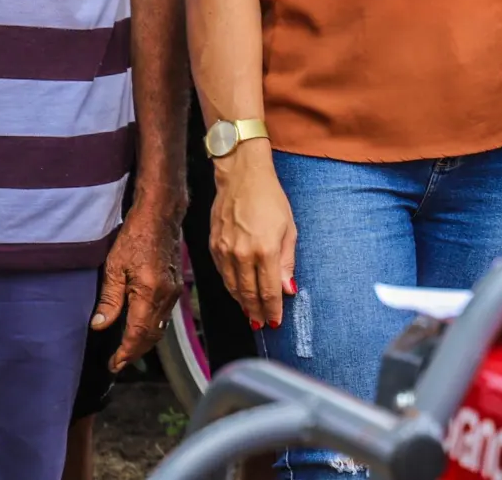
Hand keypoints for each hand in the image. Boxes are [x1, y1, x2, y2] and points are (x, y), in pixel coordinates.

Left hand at [94, 199, 183, 370]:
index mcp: (150, 293)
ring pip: (160, 326)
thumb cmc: (137, 235)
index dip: (126, 352)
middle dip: (135, 352)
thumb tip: (100, 324)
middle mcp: (166, 295)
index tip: (114, 364)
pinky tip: (141, 327)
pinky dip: (153, 327)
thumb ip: (109, 299)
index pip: (138, 333)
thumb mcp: (114, 267)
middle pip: (152, 334)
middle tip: (118, 363)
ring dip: (144, 341)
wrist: (161, 216)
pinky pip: (164, 314)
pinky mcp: (175, 284)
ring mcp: (173, 290)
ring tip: (127, 350)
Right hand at [209, 147, 295, 329]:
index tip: (275, 321)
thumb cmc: (270, 199)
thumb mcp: (289, 228)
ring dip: (242, 303)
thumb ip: (287, 261)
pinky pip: (222, 274)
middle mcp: (241, 254)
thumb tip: (288, 288)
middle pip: (248, 293)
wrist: (241, 177)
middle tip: (262, 324)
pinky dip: (230, 286)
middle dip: (256, 311)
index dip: (272, 308)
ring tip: (251, 314)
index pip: (268, 290)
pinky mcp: (212, 246)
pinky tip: (237, 292)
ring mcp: (224, 251)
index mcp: (264, 250)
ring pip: (232, 286)